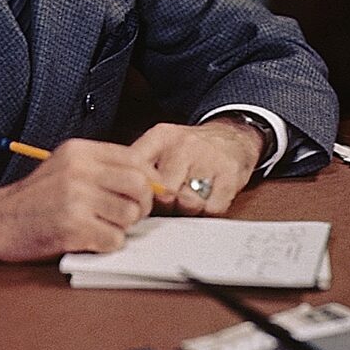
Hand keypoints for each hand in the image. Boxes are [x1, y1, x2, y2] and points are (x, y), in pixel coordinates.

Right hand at [0, 138, 159, 261]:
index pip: (134, 158)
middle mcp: (78, 171)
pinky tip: (91, 239)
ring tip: (102, 226)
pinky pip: (114, 239)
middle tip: (129, 214)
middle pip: (139, 185)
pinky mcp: (72, 227)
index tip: (145, 193)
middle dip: (142, 204)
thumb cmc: (35, 198)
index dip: (148, 179)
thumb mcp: (65, 166)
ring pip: (130, 214)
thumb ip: (101, 168)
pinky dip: (108, 244)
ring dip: (122, 227)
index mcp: (79, 151)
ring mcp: (75, 198)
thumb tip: (147, 180)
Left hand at [129, 119, 264, 215]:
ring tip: (182, 206)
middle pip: (163, 190)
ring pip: (187, 202)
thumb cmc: (190, 148)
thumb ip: (137, 163)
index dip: (133, 190)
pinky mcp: (230, 178)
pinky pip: (211, 209)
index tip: (133, 200)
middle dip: (160, 206)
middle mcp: (185, 146)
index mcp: (162, 137)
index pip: (137, 166)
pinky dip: (205, 214)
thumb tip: (116, 191)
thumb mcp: (159, 143)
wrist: (232, 136)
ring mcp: (209, 161)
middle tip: (161, 209)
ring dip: (183, 211)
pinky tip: (202, 205)